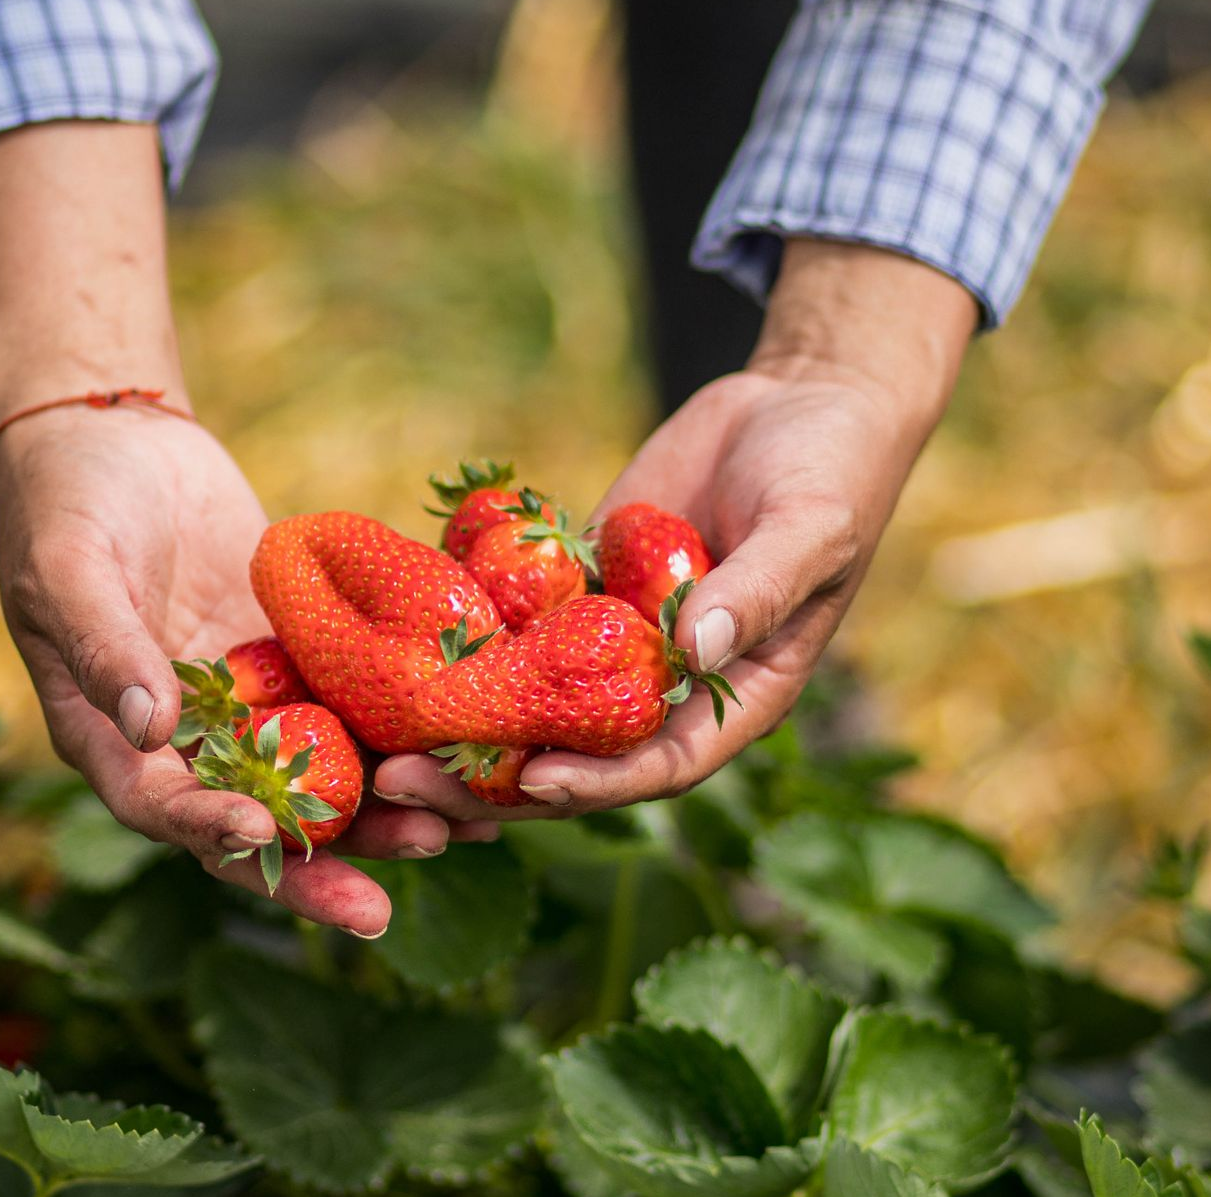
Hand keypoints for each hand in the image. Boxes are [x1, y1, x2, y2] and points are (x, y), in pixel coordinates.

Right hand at [0, 410, 495, 936]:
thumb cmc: (65, 502)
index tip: (260, 835)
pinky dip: (407, 743)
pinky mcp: (302, 671)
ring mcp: (252, 713)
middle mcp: (189, 748)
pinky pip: (356, 718)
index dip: (209, 831)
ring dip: (382, 819)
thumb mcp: (69, 568)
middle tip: (376, 913)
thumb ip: (105, 648)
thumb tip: (152, 728)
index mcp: (115, 742)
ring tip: (452, 836)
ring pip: (321, 786)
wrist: (119, 438)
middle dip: (318, 871)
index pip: (162, 808)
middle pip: (254, 831)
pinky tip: (471, 762)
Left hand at [374, 240, 976, 822]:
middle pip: (568, 755)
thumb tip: (691, 651)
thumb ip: (755, 592)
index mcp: (729, 699)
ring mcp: (609, 643)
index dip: (594, 782)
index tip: (532, 783)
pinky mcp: (572, 593)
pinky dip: (454, 637)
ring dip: (454, 726)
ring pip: (524, 704)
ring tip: (376, 736)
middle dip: (488, 778)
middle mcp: (659, 688)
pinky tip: (382, 644)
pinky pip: (510, 624)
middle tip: (406, 781)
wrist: (801, 400)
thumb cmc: (833, 471)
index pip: (655, 766)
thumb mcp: (810, 527)